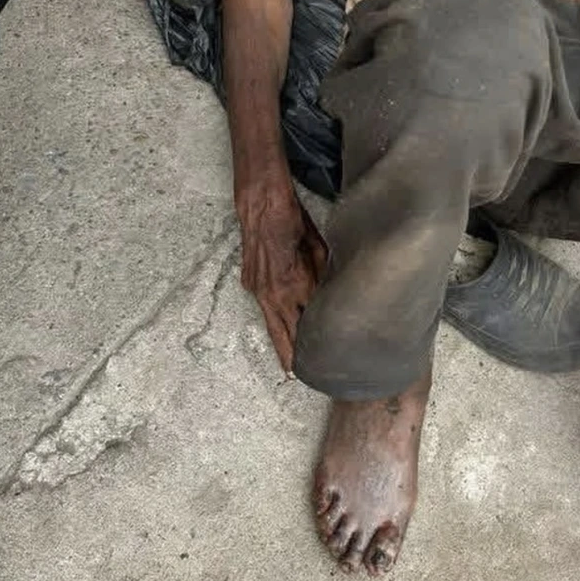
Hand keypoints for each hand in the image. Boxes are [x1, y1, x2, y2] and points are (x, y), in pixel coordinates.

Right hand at [237, 185, 327, 372]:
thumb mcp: (318, 248)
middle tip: (300, 378)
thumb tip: (330, 294)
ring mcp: (258, 288)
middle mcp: (273, 292)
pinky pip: (264, 308)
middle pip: (284, 333)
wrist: (260, 202)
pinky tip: (281, 328)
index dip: (315, 341)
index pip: (307, 322)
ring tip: (289, 365)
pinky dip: (273, 320)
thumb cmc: (293, 218)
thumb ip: (323, 275)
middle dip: (292, 356)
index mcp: (294, 284)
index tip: (325, 358)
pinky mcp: (249, 281)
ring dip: (281, 342)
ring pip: (271, 324)